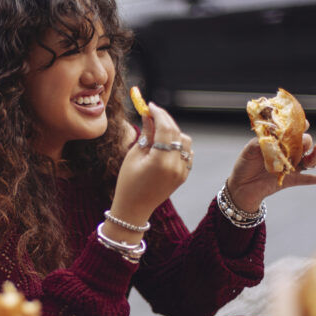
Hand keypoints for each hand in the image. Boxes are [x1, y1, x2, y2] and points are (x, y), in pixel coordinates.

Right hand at [107, 103, 191, 243]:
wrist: (134, 209)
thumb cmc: (128, 183)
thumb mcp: (133, 156)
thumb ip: (146, 134)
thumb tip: (149, 116)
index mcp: (161, 161)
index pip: (166, 128)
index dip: (158, 114)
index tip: (150, 106)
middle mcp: (176, 166)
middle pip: (177, 133)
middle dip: (165, 120)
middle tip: (153, 113)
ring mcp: (182, 172)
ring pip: (185, 141)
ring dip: (173, 132)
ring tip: (157, 132)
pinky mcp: (184, 175)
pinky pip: (187, 153)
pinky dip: (179, 145)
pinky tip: (165, 145)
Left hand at [226, 134, 315, 211]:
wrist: (240, 186)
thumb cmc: (245, 165)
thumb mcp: (249, 150)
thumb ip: (261, 141)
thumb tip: (273, 136)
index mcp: (279, 142)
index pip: (294, 130)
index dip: (300, 125)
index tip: (302, 123)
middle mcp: (288, 152)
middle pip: (305, 143)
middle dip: (305, 140)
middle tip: (298, 142)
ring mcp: (291, 166)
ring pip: (309, 159)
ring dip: (315, 154)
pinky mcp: (291, 180)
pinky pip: (308, 179)